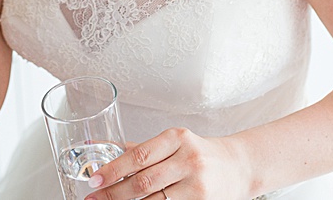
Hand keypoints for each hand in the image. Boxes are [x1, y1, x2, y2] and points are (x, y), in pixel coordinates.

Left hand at [84, 128, 252, 199]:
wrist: (238, 167)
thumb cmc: (198, 153)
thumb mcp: (171, 143)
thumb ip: (137, 148)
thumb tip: (97, 147)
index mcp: (177, 138)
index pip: (138, 155)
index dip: (112, 170)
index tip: (94, 180)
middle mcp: (189, 159)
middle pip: (144, 181)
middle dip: (114, 193)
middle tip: (95, 198)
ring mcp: (198, 184)